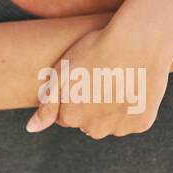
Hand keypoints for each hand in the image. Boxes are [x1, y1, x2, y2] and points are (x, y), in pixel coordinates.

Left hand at [25, 25, 172, 137]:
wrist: (137, 42)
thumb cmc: (95, 51)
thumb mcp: (62, 72)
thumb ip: (46, 104)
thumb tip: (31, 128)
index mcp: (70, 117)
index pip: (66, 115)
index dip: (73, 96)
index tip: (82, 79)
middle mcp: (94, 129)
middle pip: (88, 122)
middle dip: (91, 106)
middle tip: (100, 78)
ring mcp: (119, 129)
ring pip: (110, 122)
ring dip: (112, 108)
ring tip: (117, 81)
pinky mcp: (141, 124)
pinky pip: (132, 120)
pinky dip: (132, 108)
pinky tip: (133, 87)